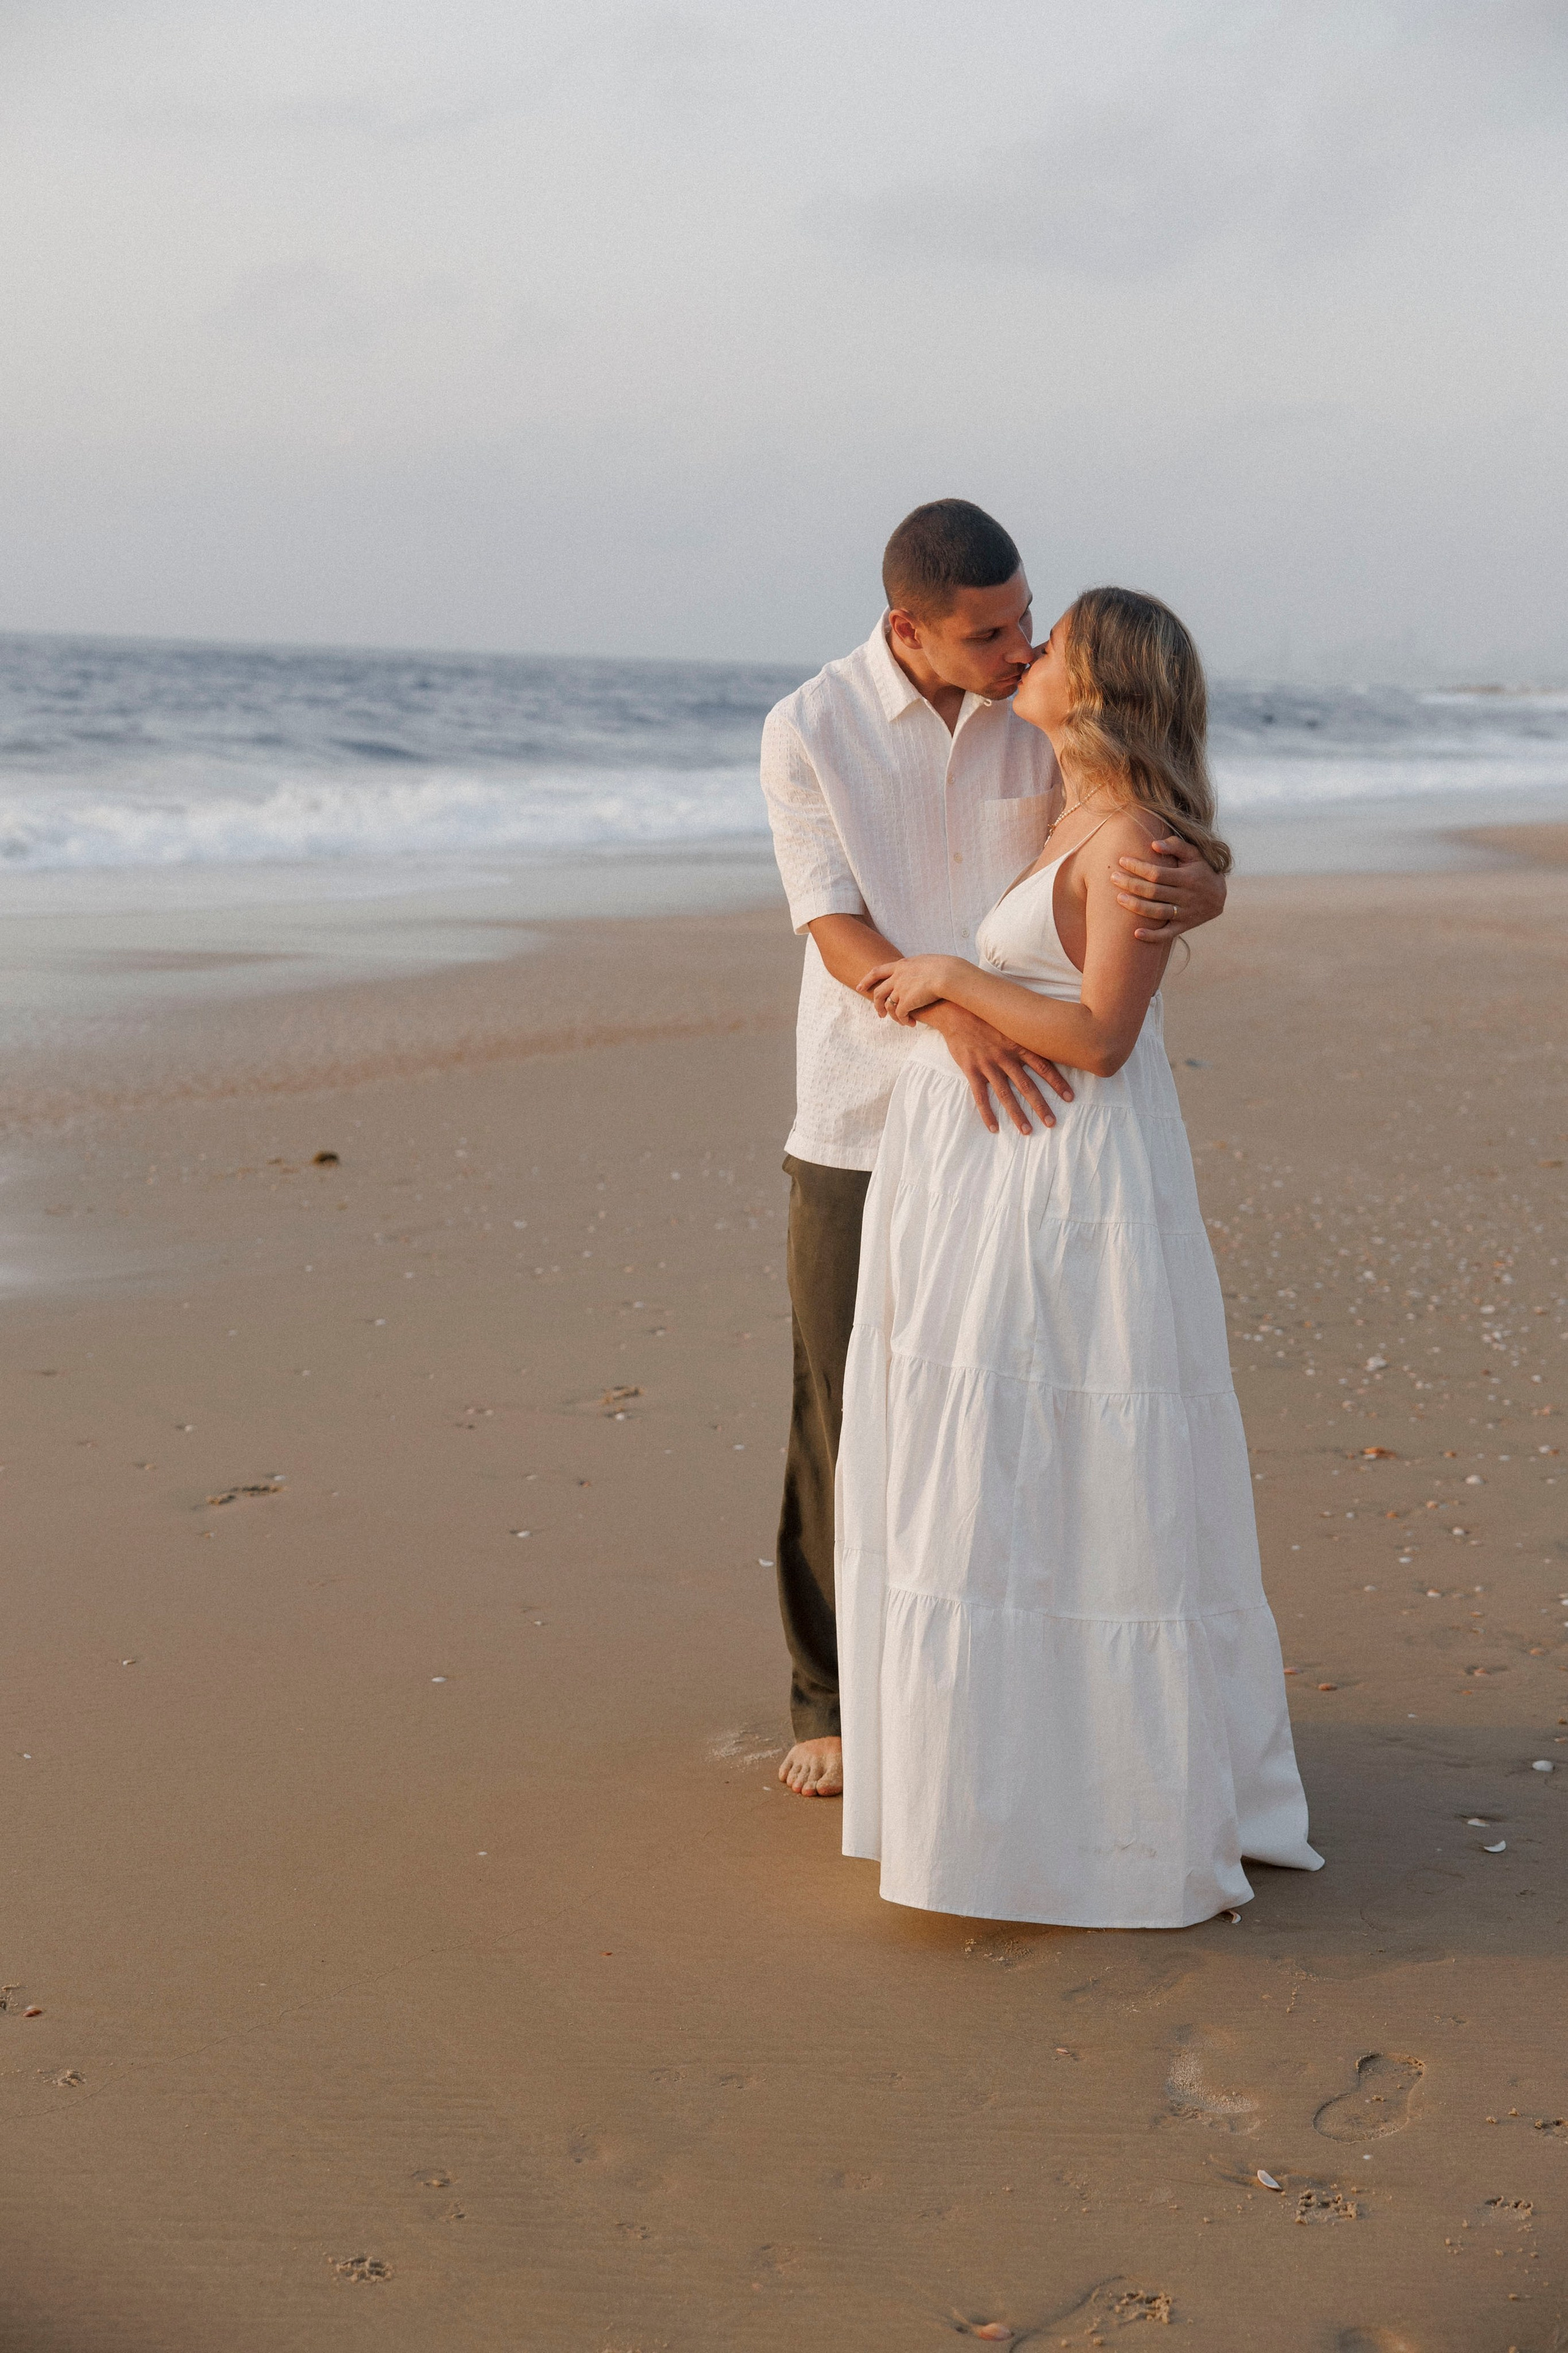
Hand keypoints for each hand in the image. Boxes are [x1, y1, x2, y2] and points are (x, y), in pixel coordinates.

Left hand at [859, 955, 954, 1023]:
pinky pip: (900, 1015)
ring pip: (887, 1006)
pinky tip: (911, 1024)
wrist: (949, 974)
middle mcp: (897, 977)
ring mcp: (900, 990)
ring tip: (900, 1021)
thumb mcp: (928, 962)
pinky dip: (903, 1021)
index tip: (860, 987)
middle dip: (876, 1004)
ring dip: (891, 1016)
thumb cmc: (946, 968)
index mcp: (902, 965)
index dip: (867, 979)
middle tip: (879, 1014)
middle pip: (878, 992)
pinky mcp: (906, 1002)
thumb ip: (919, 968)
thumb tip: (921, 972)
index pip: (878, 971)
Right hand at [919, 1002, 1073, 1135]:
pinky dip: (987, 1114)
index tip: (1070, 1097)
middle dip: (1041, 1105)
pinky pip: (980, 1096)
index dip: (1058, 1082)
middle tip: (1052, 1122)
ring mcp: (988, 1065)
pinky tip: (994, 1128)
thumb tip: (1048, 1038)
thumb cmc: (986, 1015)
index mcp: (1018, 1044)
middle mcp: (1006, 1057)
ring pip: (1006, 1095)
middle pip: (1027, 1086)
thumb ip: (1026, 1033)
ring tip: (1027, 1131)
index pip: (1043, 1066)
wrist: (956, 1011)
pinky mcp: (971, 1070)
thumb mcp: (1010, 1021)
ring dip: (1017, 1114)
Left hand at [1112, 836, 1225, 941]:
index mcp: (1187, 877)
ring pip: (1157, 912)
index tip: (1122, 860)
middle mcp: (1187, 896)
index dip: (1138, 867)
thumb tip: (1154, 844)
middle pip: (1154, 892)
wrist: (1220, 896)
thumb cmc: (1201, 870)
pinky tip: (1136, 934)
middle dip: (1131, 884)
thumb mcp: (1194, 854)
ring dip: (1136, 907)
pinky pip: (1167, 934)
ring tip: (1119, 898)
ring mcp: (1185, 913)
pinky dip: (1152, 936)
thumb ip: (1176, 846)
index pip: (1158, 873)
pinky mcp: (1184, 927)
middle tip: (1113, 877)